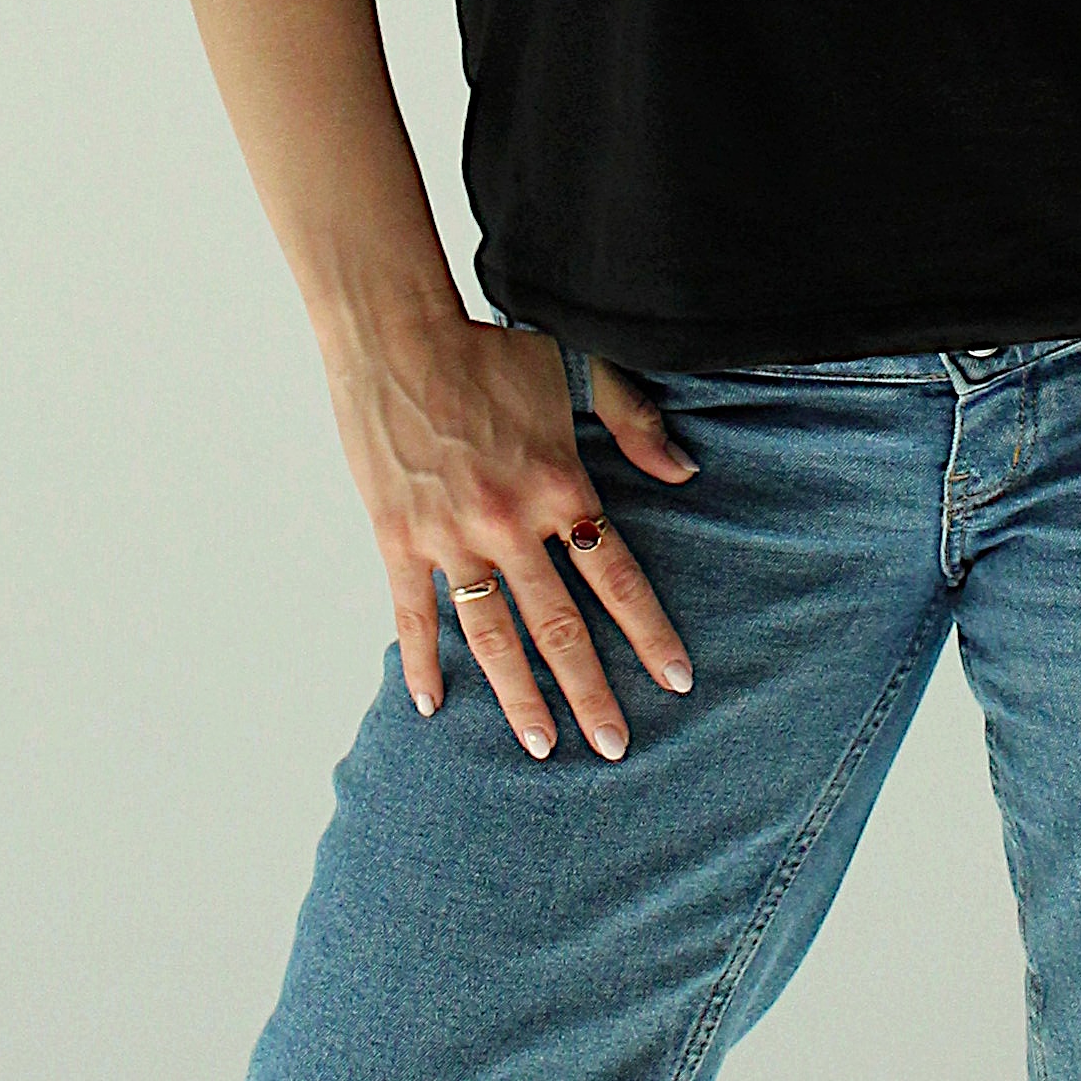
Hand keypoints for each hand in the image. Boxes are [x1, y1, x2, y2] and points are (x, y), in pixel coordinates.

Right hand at [331, 310, 701, 761]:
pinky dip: (422, 662)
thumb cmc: (488, 349)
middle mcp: (510, 523)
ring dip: (518, 697)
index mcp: (560, 486)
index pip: (617, 578)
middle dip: (591, 692)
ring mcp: (451, 537)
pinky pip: (413, 615)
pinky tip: (433, 705)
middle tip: (615, 746)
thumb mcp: (576, 368)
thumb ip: (636, 421)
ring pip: (492, 636)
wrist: (395, 335)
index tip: (675, 679)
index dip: (650, 633)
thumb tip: (684, 473)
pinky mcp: (398, 538)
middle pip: (559, 626)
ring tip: (542, 745)